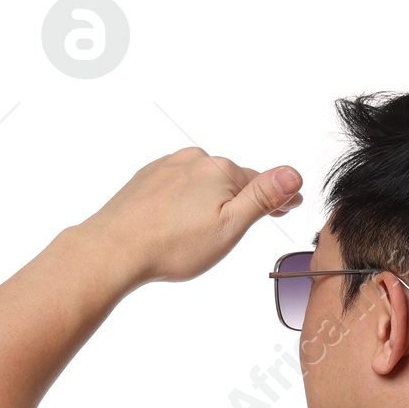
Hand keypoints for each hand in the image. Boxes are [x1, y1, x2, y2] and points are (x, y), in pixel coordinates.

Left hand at [83, 147, 302, 285]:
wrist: (115, 248)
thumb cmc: (173, 245)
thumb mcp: (231, 226)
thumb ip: (263, 197)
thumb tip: (293, 173)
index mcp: (220, 170)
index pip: (260, 182)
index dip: (277, 197)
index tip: (291, 205)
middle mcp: (194, 159)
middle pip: (230, 179)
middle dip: (244, 195)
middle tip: (258, 215)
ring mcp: (167, 166)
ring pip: (202, 180)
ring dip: (213, 196)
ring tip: (214, 223)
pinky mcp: (146, 178)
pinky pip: (177, 185)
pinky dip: (187, 198)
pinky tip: (183, 217)